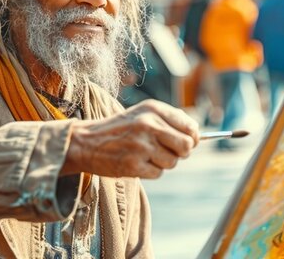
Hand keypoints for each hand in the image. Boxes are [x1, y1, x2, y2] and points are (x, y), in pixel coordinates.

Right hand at [62, 99, 199, 178]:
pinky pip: (158, 173)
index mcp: (153, 109)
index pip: (190, 126)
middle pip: (186, 146)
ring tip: (146, 155)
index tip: (188, 142)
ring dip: (163, 163)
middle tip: (169, 152)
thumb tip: (196, 137)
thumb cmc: (119, 130)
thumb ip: (168, 122)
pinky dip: (151, 172)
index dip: (193, 138)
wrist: (86, 142)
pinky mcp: (134, 164)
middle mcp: (149, 124)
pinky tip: (137, 163)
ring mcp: (141, 145)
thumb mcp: (142, 115)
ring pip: (173, 162)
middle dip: (181, 152)